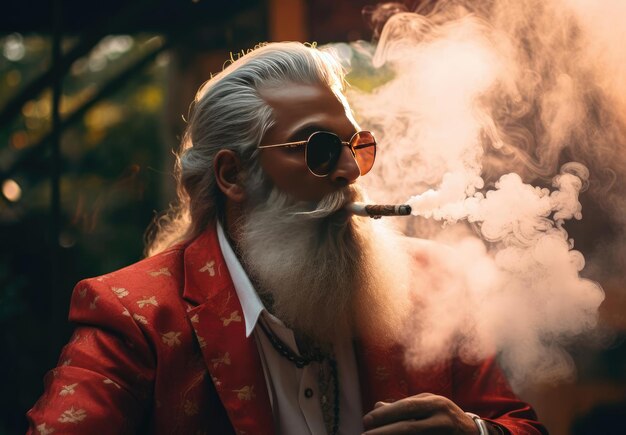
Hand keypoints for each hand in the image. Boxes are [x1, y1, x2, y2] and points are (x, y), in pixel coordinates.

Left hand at [362, 393, 478, 433]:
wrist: (473, 433)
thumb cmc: (443, 417)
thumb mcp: (426, 406)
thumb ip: (404, 406)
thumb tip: (377, 406)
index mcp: (435, 403)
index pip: (406, 408)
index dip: (385, 415)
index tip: (366, 421)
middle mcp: (443, 418)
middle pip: (409, 427)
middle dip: (385, 432)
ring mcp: (446, 434)